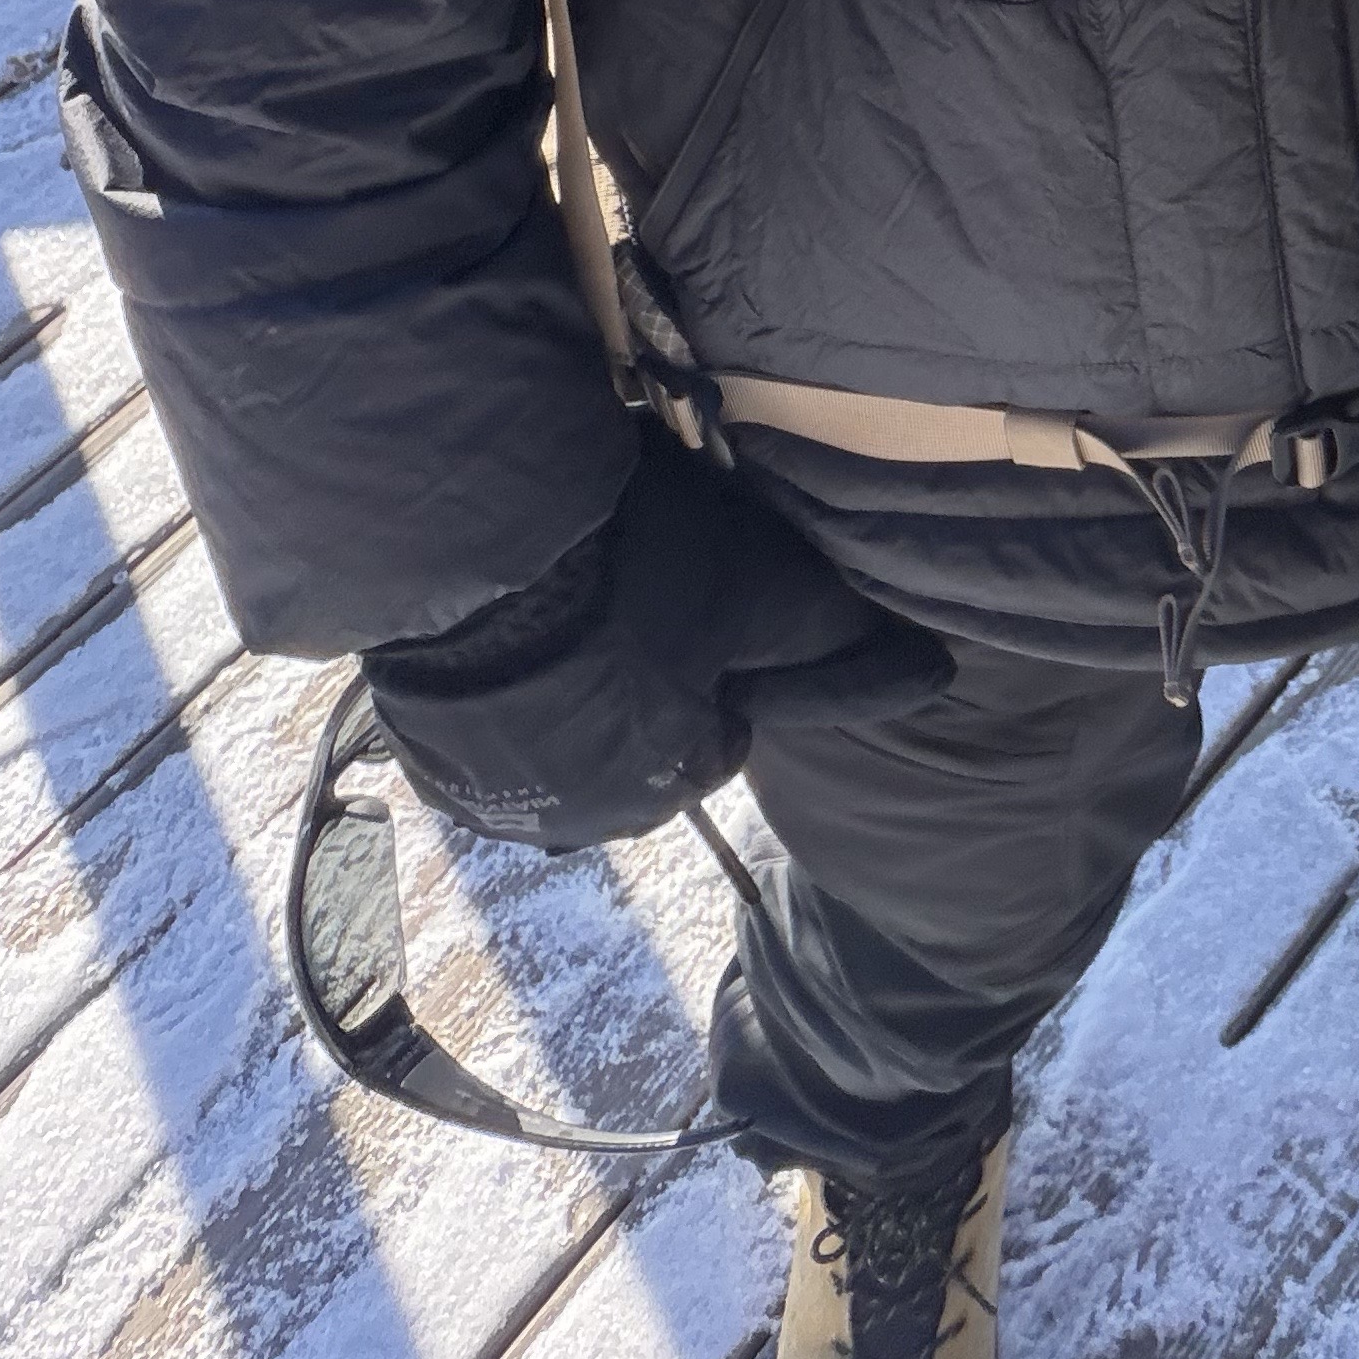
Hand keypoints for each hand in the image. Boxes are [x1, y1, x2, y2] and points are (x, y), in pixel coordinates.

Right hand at [361, 433, 942, 851]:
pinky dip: (494, 686)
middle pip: (639, 744)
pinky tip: (502, 623)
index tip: (697, 597)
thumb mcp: (762, 589)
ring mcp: (491, 793)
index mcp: (668, 781)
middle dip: (643, 682)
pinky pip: (478, 728)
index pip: (723, 729)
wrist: (469, 543)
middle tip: (631, 589)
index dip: (719, 656)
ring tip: (563, 598)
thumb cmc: (640, 571)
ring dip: (565, 687)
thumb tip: (935, 674)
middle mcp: (581, 815)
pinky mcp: (422, 753)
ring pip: (557, 740)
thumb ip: (839, 642)